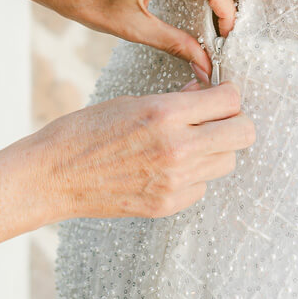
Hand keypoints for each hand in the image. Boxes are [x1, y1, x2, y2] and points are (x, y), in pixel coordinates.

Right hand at [28, 80, 254, 222]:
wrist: (54, 176)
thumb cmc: (85, 132)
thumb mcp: (132, 102)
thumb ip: (175, 99)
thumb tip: (206, 94)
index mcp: (165, 113)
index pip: (230, 100)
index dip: (229, 95)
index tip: (221, 95)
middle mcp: (177, 147)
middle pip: (243, 133)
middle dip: (234, 122)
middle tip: (216, 119)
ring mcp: (174, 180)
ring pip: (227, 162)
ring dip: (216, 149)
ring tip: (188, 143)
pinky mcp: (168, 204)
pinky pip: (202, 186)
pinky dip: (194, 175)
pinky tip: (166, 167)